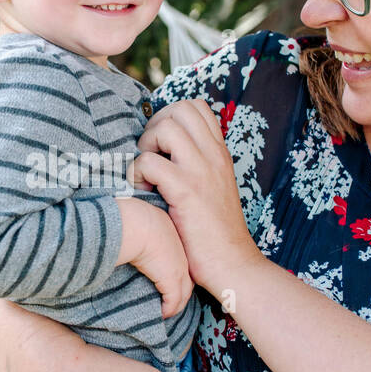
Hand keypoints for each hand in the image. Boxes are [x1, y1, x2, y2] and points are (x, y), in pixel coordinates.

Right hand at [115, 197, 192, 318]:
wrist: (135, 224)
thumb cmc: (129, 219)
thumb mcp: (136, 222)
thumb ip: (135, 232)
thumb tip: (121, 236)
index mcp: (172, 234)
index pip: (179, 258)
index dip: (176, 271)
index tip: (167, 280)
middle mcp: (180, 251)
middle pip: (186, 277)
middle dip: (181, 292)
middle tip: (170, 302)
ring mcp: (178, 267)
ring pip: (183, 292)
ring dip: (175, 304)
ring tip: (164, 312)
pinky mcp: (171, 280)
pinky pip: (173, 302)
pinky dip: (168, 310)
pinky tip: (161, 314)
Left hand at [128, 98, 261, 297]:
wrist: (233, 264)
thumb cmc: (215, 232)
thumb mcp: (214, 188)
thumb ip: (197, 166)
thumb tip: (166, 152)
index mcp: (219, 153)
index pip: (197, 107)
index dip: (170, 117)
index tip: (161, 145)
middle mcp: (213, 155)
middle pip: (180, 108)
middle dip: (155, 126)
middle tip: (150, 156)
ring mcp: (201, 171)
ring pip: (165, 127)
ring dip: (145, 147)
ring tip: (146, 173)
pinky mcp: (186, 191)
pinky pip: (150, 162)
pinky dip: (137, 173)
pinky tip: (143, 191)